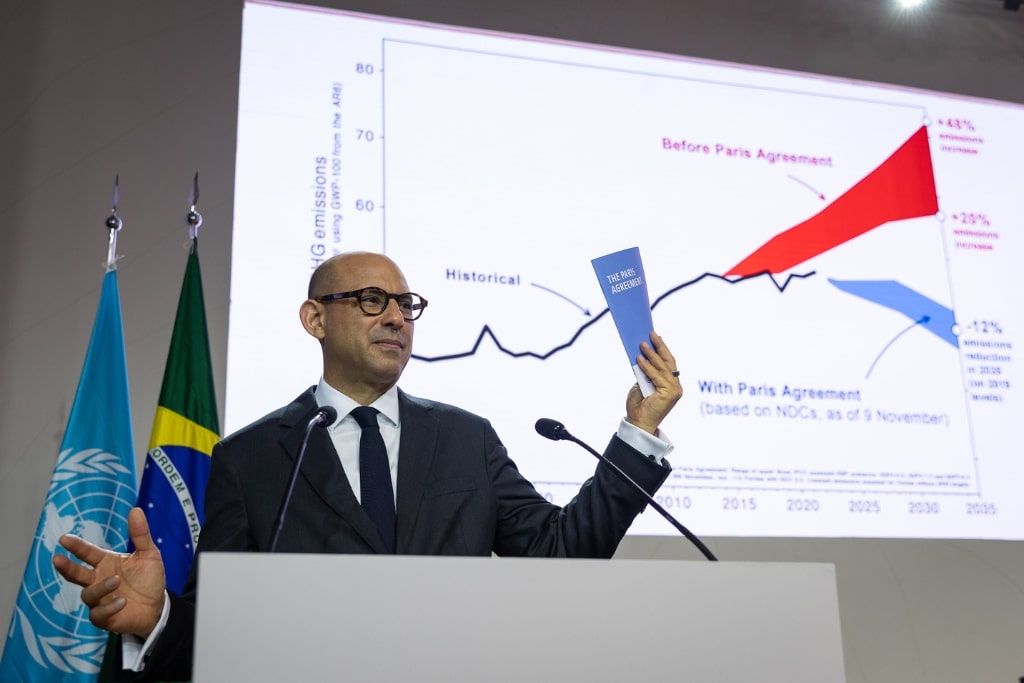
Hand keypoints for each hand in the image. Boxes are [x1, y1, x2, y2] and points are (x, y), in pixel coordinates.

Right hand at [52, 506, 165, 636]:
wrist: (158, 606)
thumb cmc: (149, 579)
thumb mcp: (149, 554)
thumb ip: (140, 534)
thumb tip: (135, 509)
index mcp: (106, 563)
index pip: (87, 553)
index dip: (76, 546)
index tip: (64, 538)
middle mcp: (98, 580)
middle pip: (75, 574)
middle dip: (66, 567)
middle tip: (57, 559)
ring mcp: (99, 600)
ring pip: (88, 594)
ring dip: (101, 587)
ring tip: (116, 581)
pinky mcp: (104, 617)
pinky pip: (97, 614)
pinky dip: (108, 608)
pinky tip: (122, 601)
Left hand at [625, 331, 682, 434]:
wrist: (639, 423)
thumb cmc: (639, 406)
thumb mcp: (642, 384)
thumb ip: (646, 372)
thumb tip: (643, 354)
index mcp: (671, 384)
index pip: (669, 363)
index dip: (663, 349)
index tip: (656, 337)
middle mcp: (676, 386)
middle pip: (669, 362)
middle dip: (660, 346)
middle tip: (651, 334)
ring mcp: (674, 390)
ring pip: (662, 368)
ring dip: (651, 354)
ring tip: (641, 344)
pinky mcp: (669, 394)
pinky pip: (656, 376)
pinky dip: (647, 367)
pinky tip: (639, 359)